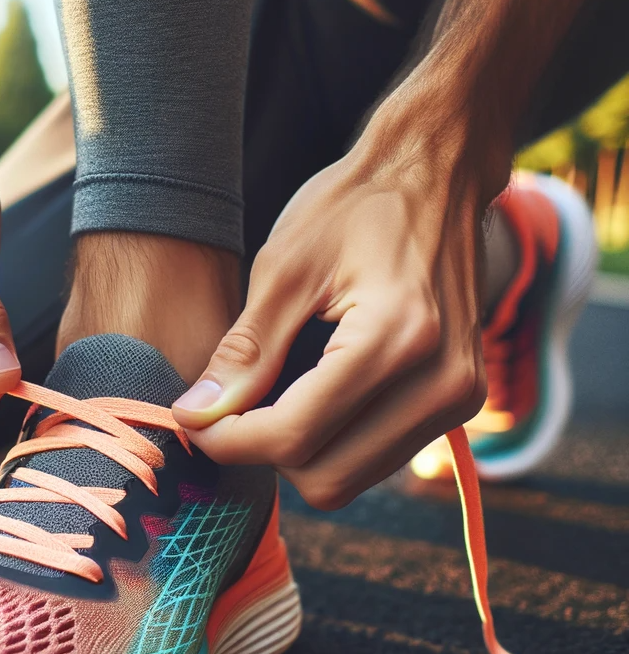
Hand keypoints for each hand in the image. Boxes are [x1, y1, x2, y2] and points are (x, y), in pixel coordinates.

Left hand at [173, 90, 497, 508]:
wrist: (435, 175)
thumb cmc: (357, 205)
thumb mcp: (285, 267)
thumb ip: (244, 351)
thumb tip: (198, 416)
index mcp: (397, 339)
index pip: (295, 436)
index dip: (230, 440)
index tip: (193, 417)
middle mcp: (442, 383)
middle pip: (327, 479)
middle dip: (264, 453)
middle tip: (228, 409)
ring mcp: (460, 398)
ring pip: (352, 478)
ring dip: (299, 453)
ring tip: (270, 394)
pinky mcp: (460, 402)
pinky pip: (378, 456)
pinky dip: (333, 441)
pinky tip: (309, 393)